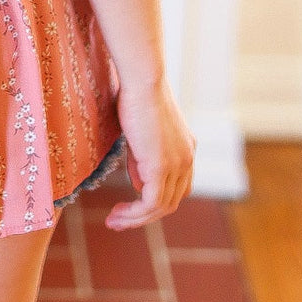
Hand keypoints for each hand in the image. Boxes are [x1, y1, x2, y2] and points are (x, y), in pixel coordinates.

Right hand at [104, 76, 196, 229]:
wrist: (143, 80)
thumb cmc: (136, 94)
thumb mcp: (140, 132)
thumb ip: (141, 159)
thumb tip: (137, 183)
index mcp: (185, 149)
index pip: (177, 186)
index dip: (156, 200)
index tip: (130, 204)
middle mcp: (187, 159)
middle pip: (171, 201)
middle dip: (144, 215)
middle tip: (118, 220)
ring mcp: (178, 165)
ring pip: (162, 207)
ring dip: (136, 219)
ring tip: (113, 221)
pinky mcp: (162, 168)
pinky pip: (151, 204)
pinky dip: (135, 214)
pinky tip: (118, 214)